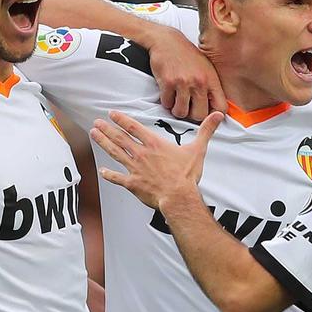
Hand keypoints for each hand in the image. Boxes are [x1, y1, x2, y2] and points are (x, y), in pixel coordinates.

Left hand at [89, 111, 221, 209]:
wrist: (178, 197)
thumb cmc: (186, 175)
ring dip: (103, 143)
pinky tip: (102, 171)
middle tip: (96, 122)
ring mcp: (135, 169)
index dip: (122, 120)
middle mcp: (141, 154)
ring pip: (115, 153)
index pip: (134, 128)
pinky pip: (118, 178)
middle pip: (120, 138)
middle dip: (107, 129)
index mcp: (155, 144)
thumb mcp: (198, 149)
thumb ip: (206, 131)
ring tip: (93, 134)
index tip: (111, 114)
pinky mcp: (133, 184)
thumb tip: (218, 115)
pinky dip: (109, 175)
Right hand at [148, 33, 223, 118]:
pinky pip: (167, 104)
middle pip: (199, 115)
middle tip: (188, 108)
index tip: (206, 113)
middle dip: (192, 115)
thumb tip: (214, 109)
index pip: (221, 108)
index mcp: (211, 80)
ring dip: (177, 109)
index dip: (214, 115)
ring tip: (177, 100)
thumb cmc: (186, 55)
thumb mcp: (207, 68)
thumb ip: (211, 87)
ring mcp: (183, 82)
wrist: (167, 41)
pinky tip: (168, 93)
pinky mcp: (168, 82)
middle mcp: (199, 82)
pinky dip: (166, 101)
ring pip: (181, 113)